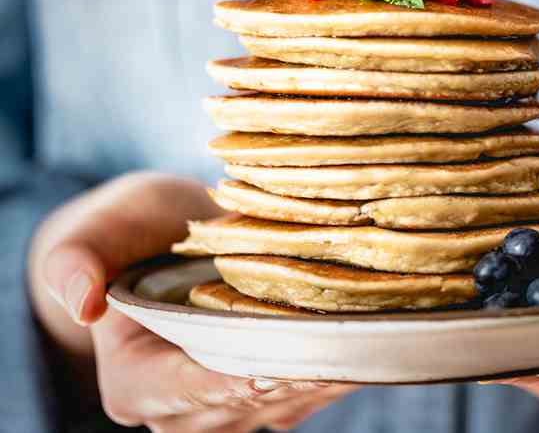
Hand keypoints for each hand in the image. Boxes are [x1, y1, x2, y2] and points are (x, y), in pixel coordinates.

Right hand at [28, 172, 352, 430]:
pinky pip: (298, 391)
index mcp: (133, 383)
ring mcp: (225, 403)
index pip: (188, 390)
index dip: (231, 378)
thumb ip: (78, 262)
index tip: (277, 362)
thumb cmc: (128, 231)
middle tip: (338, 347)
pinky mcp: (260, 388)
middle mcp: (181, 408)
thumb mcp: (97, 231)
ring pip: (280, 401)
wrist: (161, 236)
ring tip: (360, 345)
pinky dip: (328, 368)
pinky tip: (361, 343)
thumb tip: (84, 299)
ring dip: (319, 375)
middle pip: (244, 400)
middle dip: (290, 375)